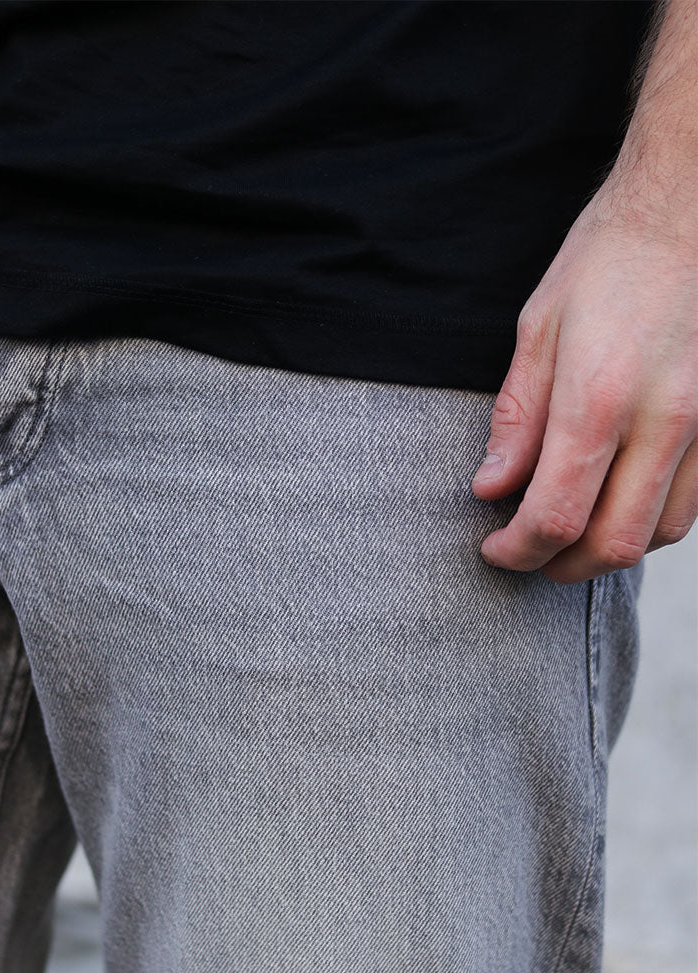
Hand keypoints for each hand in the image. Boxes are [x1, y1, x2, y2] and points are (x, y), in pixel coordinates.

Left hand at [470, 181, 697, 584]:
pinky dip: (650, 521)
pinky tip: (619, 501)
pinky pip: (692, 504)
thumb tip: (491, 485)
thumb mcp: (539, 328)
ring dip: (608, 549)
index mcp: (599, 398)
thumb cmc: (608, 260)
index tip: (494, 547)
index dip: (516, 550)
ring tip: (571, 532)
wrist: (690, 209)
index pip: (555, 515)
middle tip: (528, 555)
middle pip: (612, 543)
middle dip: (560, 566)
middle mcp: (661, 421)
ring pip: (660, 533)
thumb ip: (516, 418)